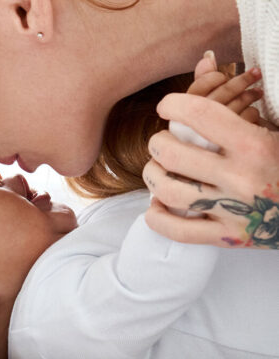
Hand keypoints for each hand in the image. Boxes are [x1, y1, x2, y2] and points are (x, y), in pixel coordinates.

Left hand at [143, 55, 278, 248]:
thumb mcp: (275, 125)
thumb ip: (235, 96)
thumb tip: (204, 59)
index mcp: (255, 145)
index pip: (197, 113)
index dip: (172, 104)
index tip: (167, 106)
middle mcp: (241, 178)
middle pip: (171, 153)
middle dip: (158, 142)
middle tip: (162, 142)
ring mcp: (234, 212)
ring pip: (169, 192)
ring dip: (152, 177)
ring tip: (156, 170)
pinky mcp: (229, 237)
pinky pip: (180, 233)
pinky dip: (159, 220)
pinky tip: (157, 207)